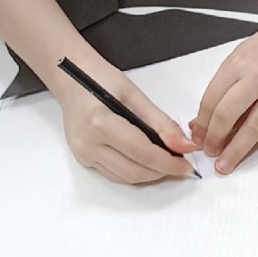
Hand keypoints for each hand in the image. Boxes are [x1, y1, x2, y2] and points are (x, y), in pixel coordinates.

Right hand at [56, 61, 192, 185]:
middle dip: (162, 171)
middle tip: (180, 163)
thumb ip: (162, 124)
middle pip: (135, 172)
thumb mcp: (136, 96)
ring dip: (150, 175)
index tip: (188, 165)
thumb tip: (186, 147)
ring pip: (126, 178)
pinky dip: (135, 172)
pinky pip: (115, 175)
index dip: (169, 163)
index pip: (142, 153)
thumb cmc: (100, 80)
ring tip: (165, 161)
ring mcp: (83, 153)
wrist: (70, 78)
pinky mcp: (83, 159)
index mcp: (100, 123)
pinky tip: (147, 161)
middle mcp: (88, 143)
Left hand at [191, 26, 257, 174]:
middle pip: (228, 115)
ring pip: (255, 127)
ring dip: (238, 150)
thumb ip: (221, 88)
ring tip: (227, 164)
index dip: (202, 124)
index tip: (199, 138)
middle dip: (215, 139)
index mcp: (238, 65)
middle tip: (210, 153)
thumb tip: (202, 121)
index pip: (212, 100)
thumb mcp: (238, 59)